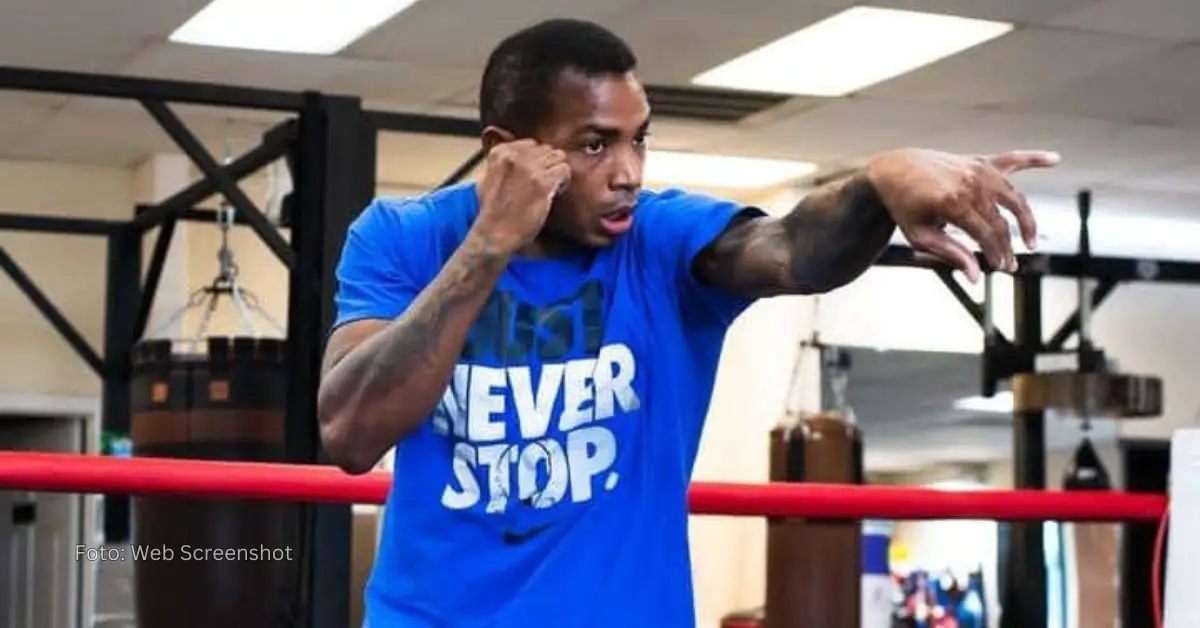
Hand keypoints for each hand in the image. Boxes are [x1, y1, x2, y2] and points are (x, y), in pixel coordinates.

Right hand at [472, 139, 570, 253]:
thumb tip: (514, 154)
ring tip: (550, 188)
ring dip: (557, 172)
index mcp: (500, 152)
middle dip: (547, 165)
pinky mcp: (542, 183)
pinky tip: (554, 193)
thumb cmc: (492, 212)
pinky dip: (563, 182)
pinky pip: (564, 170)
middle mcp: (514, 156)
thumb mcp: (487, 178)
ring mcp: (529, 168)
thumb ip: (501, 163)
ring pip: (558, 157)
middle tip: (544, 184)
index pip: (531, 144)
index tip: (532, 177)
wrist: (494, 234)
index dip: (536, 160)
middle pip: (546, 149)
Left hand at [864, 148, 1059, 281]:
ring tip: (1029, 240)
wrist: (892, 171)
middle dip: (1008, 245)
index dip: (998, 253)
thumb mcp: (920, 236)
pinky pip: (1011, 159)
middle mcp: (970, 183)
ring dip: (1025, 219)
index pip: (988, 234)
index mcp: (953, 202)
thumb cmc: (904, 207)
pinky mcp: (979, 161)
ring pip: (1013, 198)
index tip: (1002, 268)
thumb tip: (976, 277)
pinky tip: (1055, 158)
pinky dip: (1033, 157)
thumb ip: (950, 253)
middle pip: (1001, 220)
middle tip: (1011, 264)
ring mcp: (977, 170)